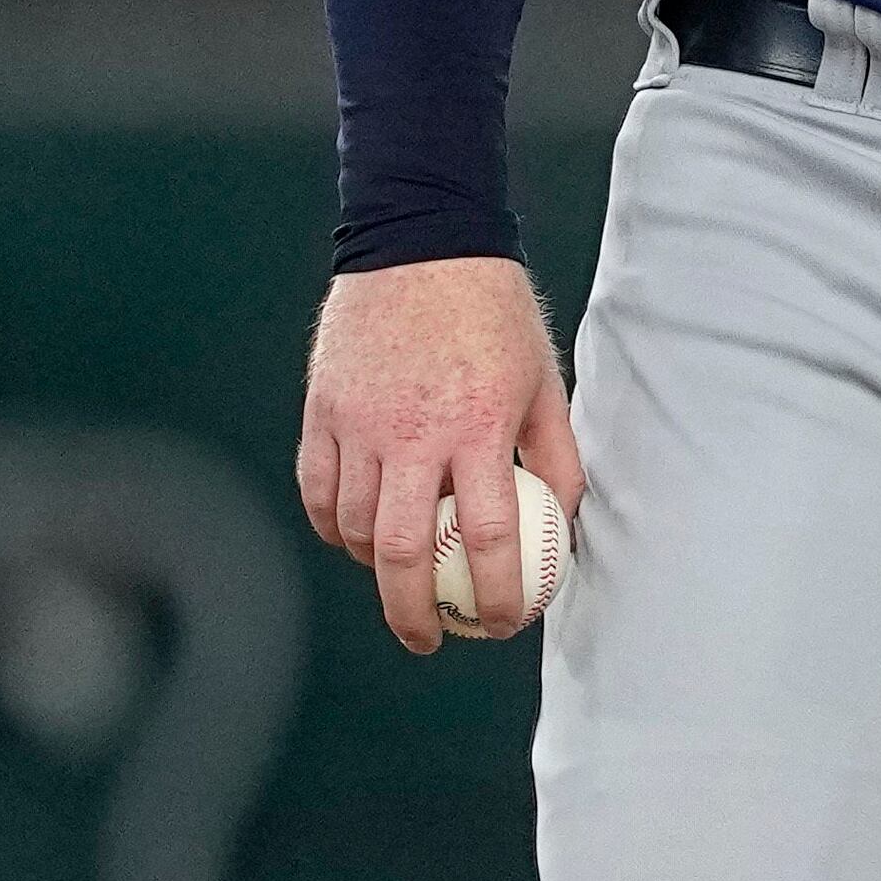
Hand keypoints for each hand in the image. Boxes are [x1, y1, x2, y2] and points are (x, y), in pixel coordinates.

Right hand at [299, 256, 582, 652]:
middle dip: (415, 614)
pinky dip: (332, 526)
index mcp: (479, 426)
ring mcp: (359, 422)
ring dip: (374, 568)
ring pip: (352, 527)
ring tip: (400, 579)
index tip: (501, 624)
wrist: (422, 241)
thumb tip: (563, 525)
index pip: (490, 537)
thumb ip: (556, 455)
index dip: (497, 594)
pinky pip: (317, 490)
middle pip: (402, 552)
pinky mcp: (323, 409)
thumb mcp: (545, 378)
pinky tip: (352, 539)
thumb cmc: (493, 313)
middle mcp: (413, 432)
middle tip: (431, 640)